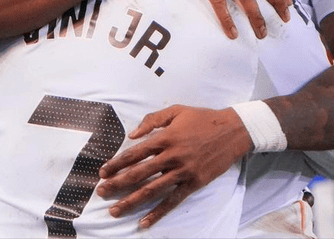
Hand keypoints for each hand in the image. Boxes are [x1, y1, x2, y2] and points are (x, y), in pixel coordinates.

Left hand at [96, 105, 251, 227]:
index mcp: (166, 137)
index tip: (103, 171)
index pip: (135, 153)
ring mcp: (183, 171)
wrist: (232, 130)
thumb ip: (153, 120)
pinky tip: (144, 223)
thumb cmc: (202, 118)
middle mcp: (172, 156)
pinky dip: (158, 213)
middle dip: (117, 183)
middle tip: (101, 192)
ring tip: (115, 210)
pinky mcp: (194, 183)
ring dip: (131, 201)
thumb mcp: (177, 110)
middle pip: (139, 173)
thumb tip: (132, 134)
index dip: (117, 163)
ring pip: (152, 190)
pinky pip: (173, 201)